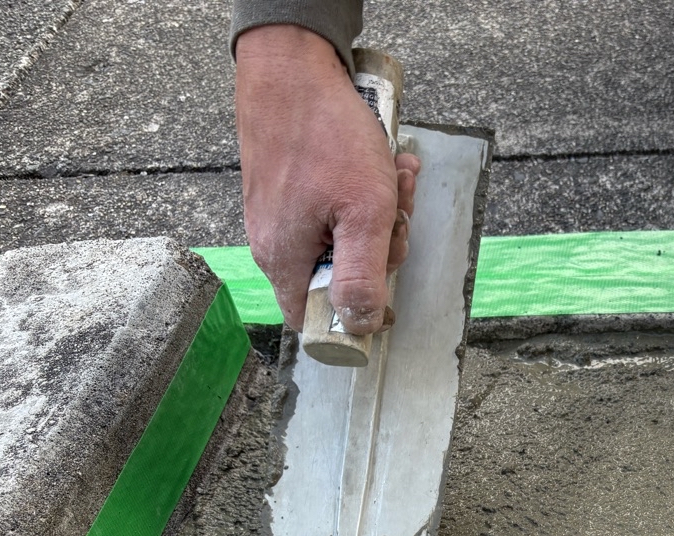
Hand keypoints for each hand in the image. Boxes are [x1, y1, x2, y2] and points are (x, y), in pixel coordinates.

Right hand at [234, 25, 419, 332]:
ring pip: (344, 237)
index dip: (359, 313)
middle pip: (340, 276)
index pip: (319, 320)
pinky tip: (382, 165)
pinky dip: (365, 191)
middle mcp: (275, 244)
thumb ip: (362, 278)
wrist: (292, 70)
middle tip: (397, 213)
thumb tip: (361, 328)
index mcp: (286, 261)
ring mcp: (282, 216)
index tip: (387, 284)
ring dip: (380, 213)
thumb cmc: (327, 137)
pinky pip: (336, 208)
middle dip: (381, 248)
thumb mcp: (363, 215)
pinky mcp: (291, 190)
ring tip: (394, 178)